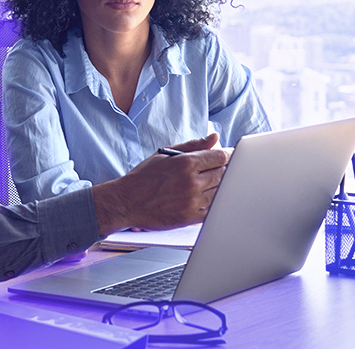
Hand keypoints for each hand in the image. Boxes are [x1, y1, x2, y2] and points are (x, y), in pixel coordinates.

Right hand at [92, 133, 229, 235]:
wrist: (126, 202)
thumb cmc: (144, 177)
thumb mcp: (166, 154)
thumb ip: (193, 145)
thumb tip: (215, 136)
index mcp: (186, 163)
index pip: (220, 157)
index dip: (228, 155)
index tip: (229, 156)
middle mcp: (191, 182)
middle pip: (224, 174)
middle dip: (226, 170)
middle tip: (221, 170)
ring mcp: (192, 201)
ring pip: (221, 192)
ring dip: (221, 187)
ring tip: (212, 184)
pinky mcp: (189, 218)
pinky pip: (213, 210)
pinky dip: (215, 204)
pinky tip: (209, 199)